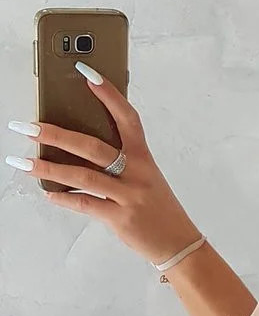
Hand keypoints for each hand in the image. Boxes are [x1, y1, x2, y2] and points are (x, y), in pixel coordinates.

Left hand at [8, 66, 200, 265]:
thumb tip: (78, 147)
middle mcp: (137, 172)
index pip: (126, 117)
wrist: (178, 242)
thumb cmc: (158, 207)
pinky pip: (85, 204)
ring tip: (23, 162)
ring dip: (48, 168)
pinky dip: (63, 198)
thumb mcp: (145, 177)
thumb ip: (120, 161)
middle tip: (27, 126)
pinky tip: (48, 193)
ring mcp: (129, 195)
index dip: (108, 94)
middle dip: (55, 134)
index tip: (87, 73)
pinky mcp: (120, 218)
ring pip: (83, 176)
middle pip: (92, 146)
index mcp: (144, 157)